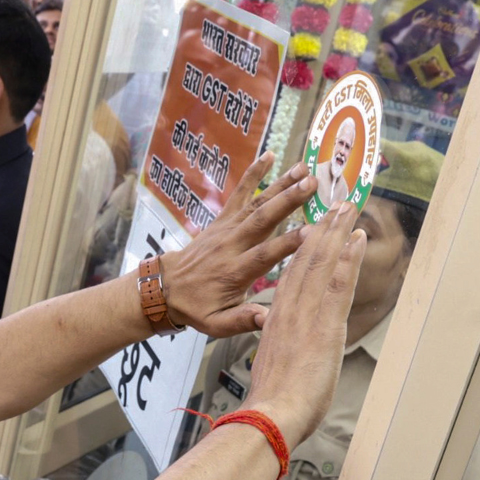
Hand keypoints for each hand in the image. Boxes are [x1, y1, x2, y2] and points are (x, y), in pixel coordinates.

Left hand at [160, 153, 316, 337]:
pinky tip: (269, 155)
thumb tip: (269, 320)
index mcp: (234, 272)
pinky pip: (239, 194)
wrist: (165, 288)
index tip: (313, 231)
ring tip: (305, 168)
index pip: (264, 255)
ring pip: (255, 203)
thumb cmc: (196, 308)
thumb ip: (242, 321)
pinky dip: (253, 174)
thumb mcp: (216, 323)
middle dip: (288, 201)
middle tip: (314, 184)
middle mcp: (231, 245)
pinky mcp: (222, 220)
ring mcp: (226, 229)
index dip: (288, 244)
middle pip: (262, 220)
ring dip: (280, 184)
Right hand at [243, 201, 365, 447]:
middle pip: (306, 261)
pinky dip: (348, 257)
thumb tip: (287, 357)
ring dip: (336, 232)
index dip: (303, 250)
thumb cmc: (272, 403)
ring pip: (322, 263)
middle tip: (334, 203)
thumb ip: (280, 354)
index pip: (291, 276)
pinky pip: (339, 282)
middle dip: (322, 229)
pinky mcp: (325, 323)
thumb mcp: (271, 371)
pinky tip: (356, 237)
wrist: (273, 414)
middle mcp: (288, 310)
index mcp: (275, 321)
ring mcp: (306, 314)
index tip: (313, 229)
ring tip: (346, 207)